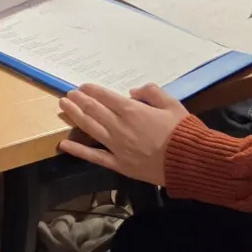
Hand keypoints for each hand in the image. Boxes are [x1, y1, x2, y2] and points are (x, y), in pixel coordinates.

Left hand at [57, 83, 188, 184]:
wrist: (188, 161)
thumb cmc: (182, 131)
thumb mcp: (172, 103)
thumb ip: (151, 93)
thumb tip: (132, 92)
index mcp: (132, 111)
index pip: (106, 97)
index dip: (92, 90)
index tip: (82, 86)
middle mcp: (120, 127)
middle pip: (94, 110)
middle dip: (79, 100)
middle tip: (68, 94)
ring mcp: (116, 147)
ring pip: (90, 128)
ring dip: (75, 115)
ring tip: (64, 106)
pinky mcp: (118, 164)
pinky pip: (94, 156)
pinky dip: (78, 149)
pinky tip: (64, 144)